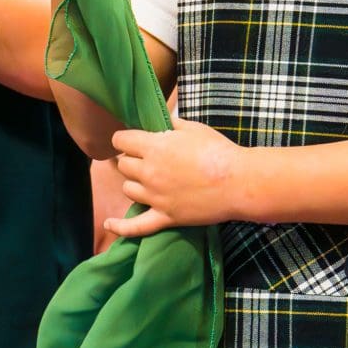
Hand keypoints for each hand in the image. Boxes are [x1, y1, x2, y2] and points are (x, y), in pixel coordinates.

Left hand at [108, 117, 244, 237]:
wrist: (239, 182)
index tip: (132, 140)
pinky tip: (109, 224)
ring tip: (148, 180)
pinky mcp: (165, 217)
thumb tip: (162, 120)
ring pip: (128, 189)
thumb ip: (172, 124)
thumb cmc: (219, 151)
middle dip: (132, 159)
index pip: (121, 140)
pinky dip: (120, 227)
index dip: (126, 138)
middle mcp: (149, 172)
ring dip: (134, 183)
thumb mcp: (194, 128)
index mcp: (154, 147)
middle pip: (123, 164)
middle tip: (147, 159)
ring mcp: (155, 197)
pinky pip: (136, 226)